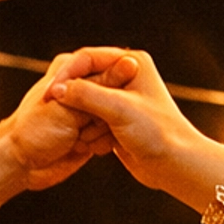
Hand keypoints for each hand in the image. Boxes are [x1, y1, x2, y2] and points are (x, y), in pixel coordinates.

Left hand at [5, 47, 138, 191]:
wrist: (20, 164)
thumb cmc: (34, 132)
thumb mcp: (69, 108)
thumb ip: (100, 87)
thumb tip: (129, 64)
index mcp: (70, 67)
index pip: (108, 62)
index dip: (117, 82)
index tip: (122, 100)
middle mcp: (80, 85)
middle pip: (114, 89)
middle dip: (110, 110)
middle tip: (88, 124)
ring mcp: (85, 108)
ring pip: (114, 113)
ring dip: (104, 129)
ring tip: (83, 138)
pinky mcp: (89, 128)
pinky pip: (108, 131)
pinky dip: (103, 141)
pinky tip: (89, 148)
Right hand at [45, 48, 210, 193]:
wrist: (175, 165)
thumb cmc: (156, 133)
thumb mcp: (118, 110)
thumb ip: (86, 95)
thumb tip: (57, 88)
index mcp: (131, 62)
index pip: (87, 58)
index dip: (66, 76)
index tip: (48, 95)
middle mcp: (126, 76)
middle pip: (84, 80)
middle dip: (74, 102)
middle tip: (57, 116)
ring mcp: (121, 100)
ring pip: (86, 104)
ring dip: (85, 123)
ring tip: (94, 138)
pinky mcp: (117, 121)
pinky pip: (92, 123)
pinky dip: (92, 134)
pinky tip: (102, 147)